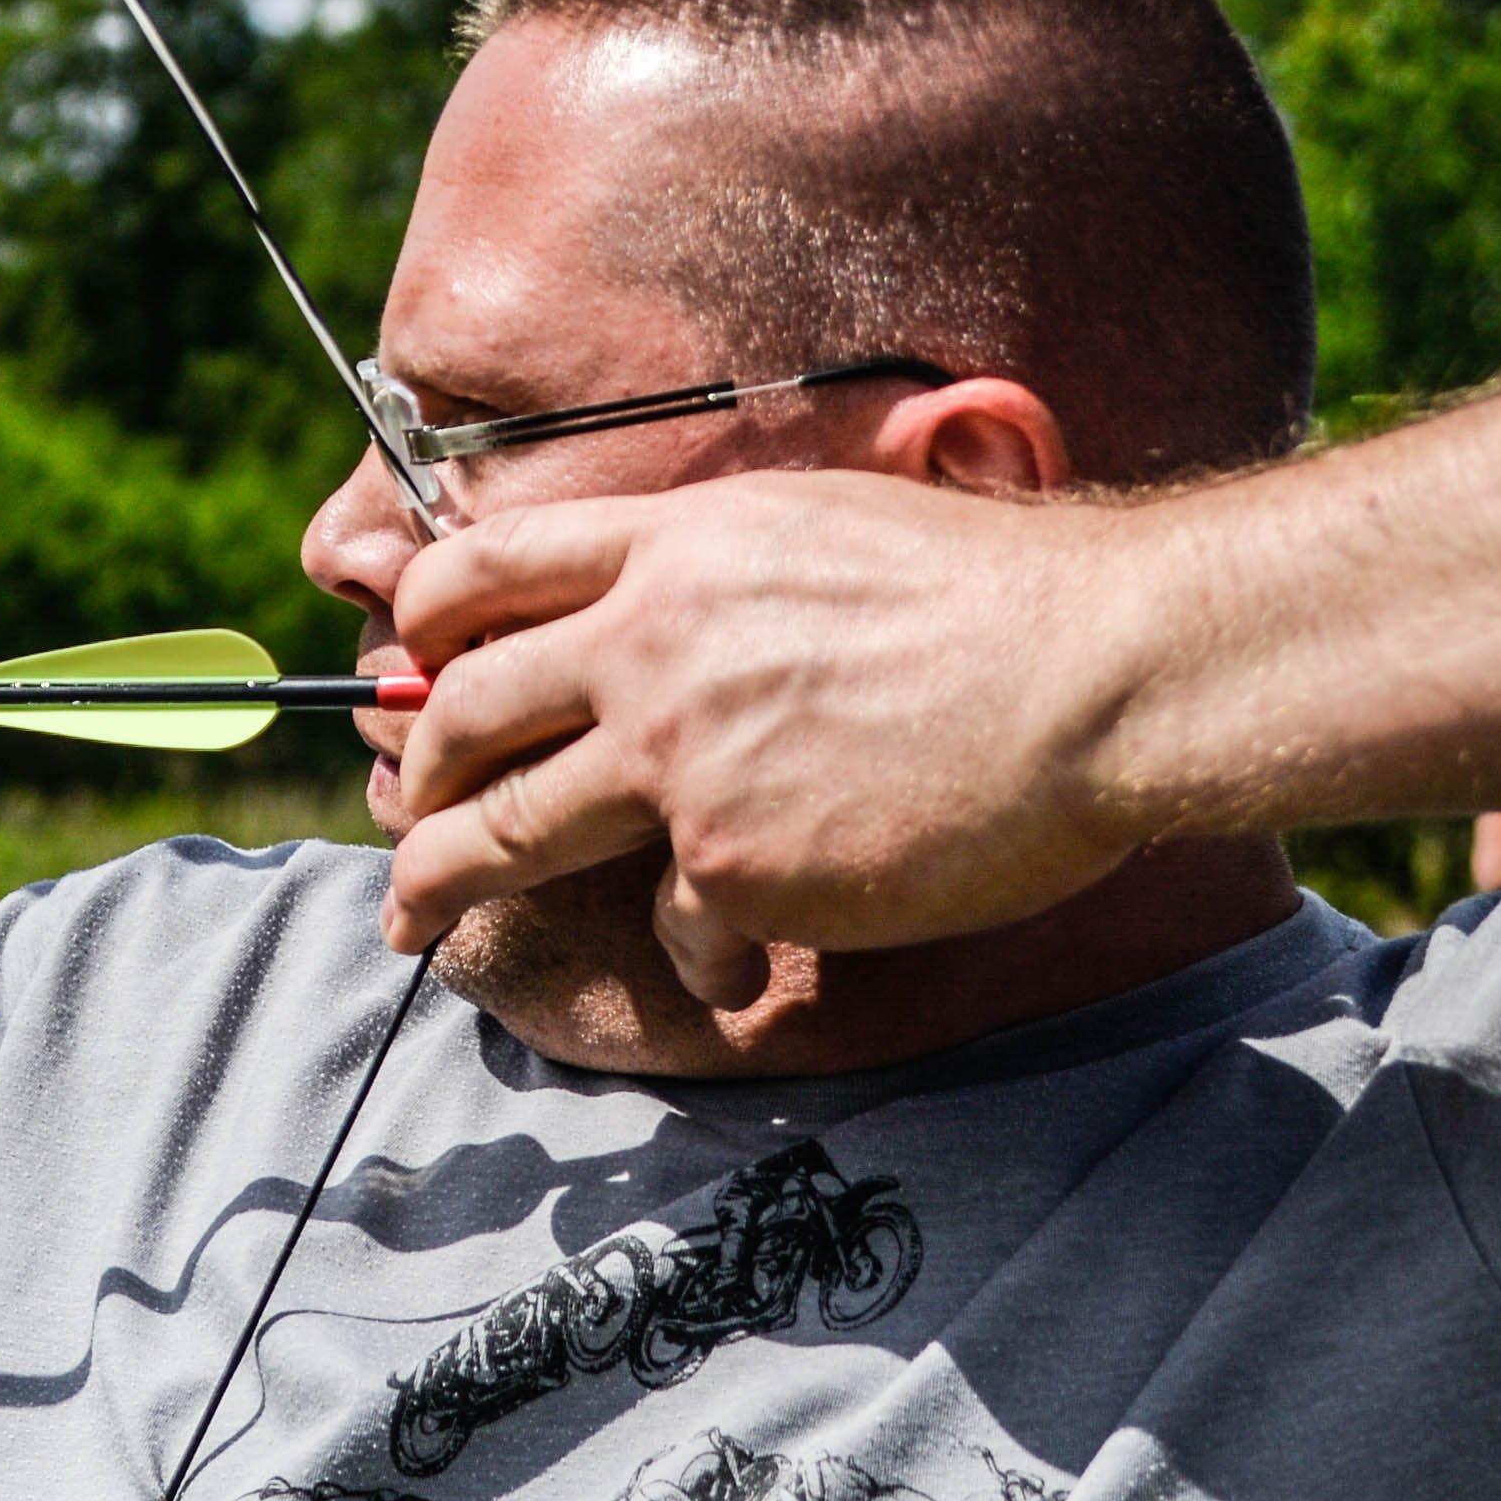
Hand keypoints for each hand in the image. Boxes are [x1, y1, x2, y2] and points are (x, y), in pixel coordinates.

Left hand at [370, 470, 1148, 999]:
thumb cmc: (1003, 597)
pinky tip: (730, 973)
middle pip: (468, 707)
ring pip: (505, 826)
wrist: (1094, 670)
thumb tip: (688, 596)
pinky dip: (695, 962)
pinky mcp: (728, 860)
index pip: (489, 566)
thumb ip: (730, 566)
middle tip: (405, 814)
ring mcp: (679, 755)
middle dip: (417, 771)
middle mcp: (650, 642)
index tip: (409, 671)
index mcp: (676, 548)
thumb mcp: (831, 527)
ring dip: (439, 878)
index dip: (424, 622)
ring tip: (412, 916)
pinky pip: (670, 927)